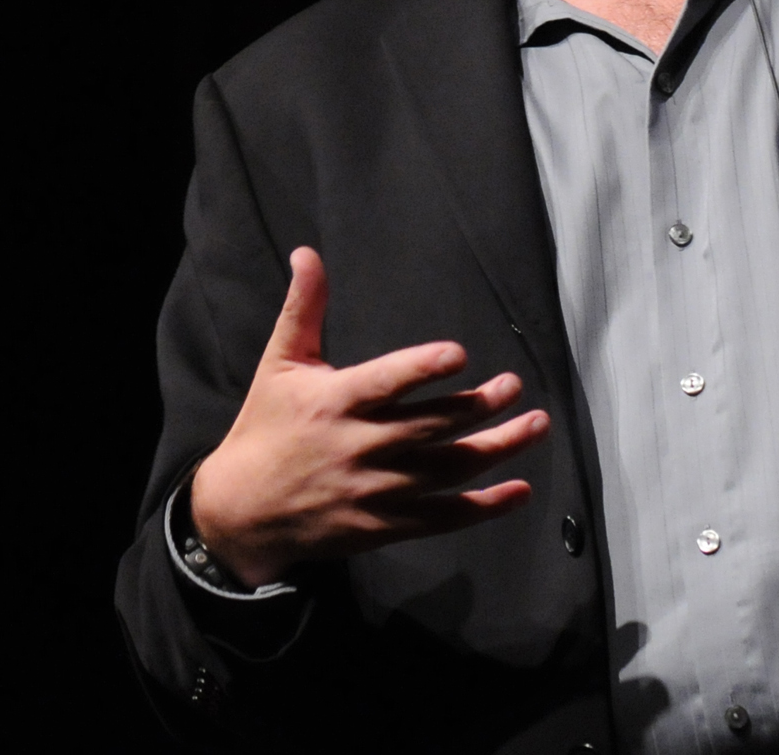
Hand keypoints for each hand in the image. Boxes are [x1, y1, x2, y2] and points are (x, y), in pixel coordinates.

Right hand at [189, 246, 547, 586]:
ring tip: (537, 425)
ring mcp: (375, 490)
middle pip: (430, 427)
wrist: (241, 513)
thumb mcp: (280, 365)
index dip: (421, 369)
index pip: (384, 383)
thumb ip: (304, 309)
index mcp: (335, 402)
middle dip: (478, 406)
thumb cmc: (265, 429)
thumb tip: (308, 254)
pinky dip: (485, 507)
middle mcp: (359, 447)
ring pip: (447, 470)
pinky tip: (521, 489)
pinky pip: (443, 518)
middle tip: (513, 385)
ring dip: (498, 449)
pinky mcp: (384, 525)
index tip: (459, 355)